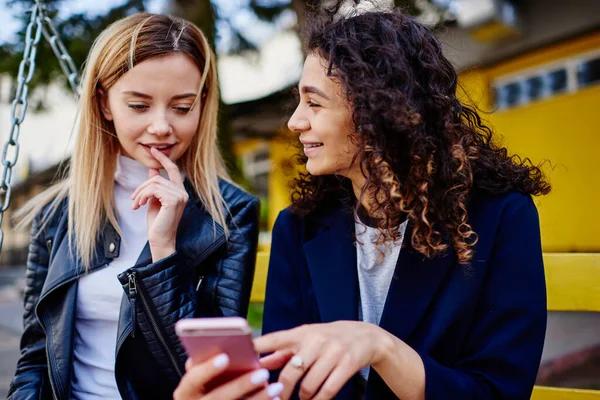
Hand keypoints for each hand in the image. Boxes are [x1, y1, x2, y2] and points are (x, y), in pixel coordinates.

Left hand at [130, 147, 187, 261]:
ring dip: (140, 193)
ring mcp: (179, 196)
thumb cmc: (157, 223)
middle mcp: (182, 192)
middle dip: (141, 187)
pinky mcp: (173, 201)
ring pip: (154, 183)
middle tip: (133, 199)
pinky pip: (153, 190)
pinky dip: (142, 196)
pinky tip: (140, 205)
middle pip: (157, 178)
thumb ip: (155, 187)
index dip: (163, 159)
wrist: (160, 240)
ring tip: (136, 204)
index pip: (173, 170)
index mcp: (179, 192)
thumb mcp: (154, 201)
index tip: (153, 151)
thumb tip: (153, 171)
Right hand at [173, 354, 284, 399]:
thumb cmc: (200, 390)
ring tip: (276, 386)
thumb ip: (203, 364)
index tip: (225, 357)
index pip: (193, 379)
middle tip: (263, 373)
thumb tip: (218, 344)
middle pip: (219, 397)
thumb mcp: (197, 379)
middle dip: (242, 385)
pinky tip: (276, 399)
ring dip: (259, 398)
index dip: (207, 369)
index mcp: (185, 392)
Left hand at [255, 321, 392, 399]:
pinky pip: (328, 390)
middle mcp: (316, 340)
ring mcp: (333, 352)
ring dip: (303, 397)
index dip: (257, 349)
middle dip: (282, 391)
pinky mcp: (347, 364)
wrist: (366, 336)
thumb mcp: (305, 339)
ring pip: (309, 385)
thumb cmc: (328, 339)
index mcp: (301, 333)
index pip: (274, 339)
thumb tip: (258, 363)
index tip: (244, 361)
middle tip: (278, 399)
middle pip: (291, 372)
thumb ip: (282, 351)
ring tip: (303, 397)